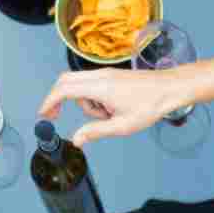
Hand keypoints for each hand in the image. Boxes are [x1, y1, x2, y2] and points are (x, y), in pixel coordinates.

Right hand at [37, 69, 193, 147]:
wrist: (170, 88)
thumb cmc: (150, 106)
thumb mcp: (122, 126)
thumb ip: (95, 132)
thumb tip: (76, 140)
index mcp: (99, 86)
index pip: (64, 89)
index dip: (49, 101)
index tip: (43, 115)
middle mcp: (99, 75)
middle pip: (65, 81)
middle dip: (56, 98)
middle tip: (54, 116)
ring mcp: (106, 73)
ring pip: (79, 85)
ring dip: (84, 103)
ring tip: (108, 116)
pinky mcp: (111, 75)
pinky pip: (91, 84)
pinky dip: (93, 98)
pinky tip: (112, 109)